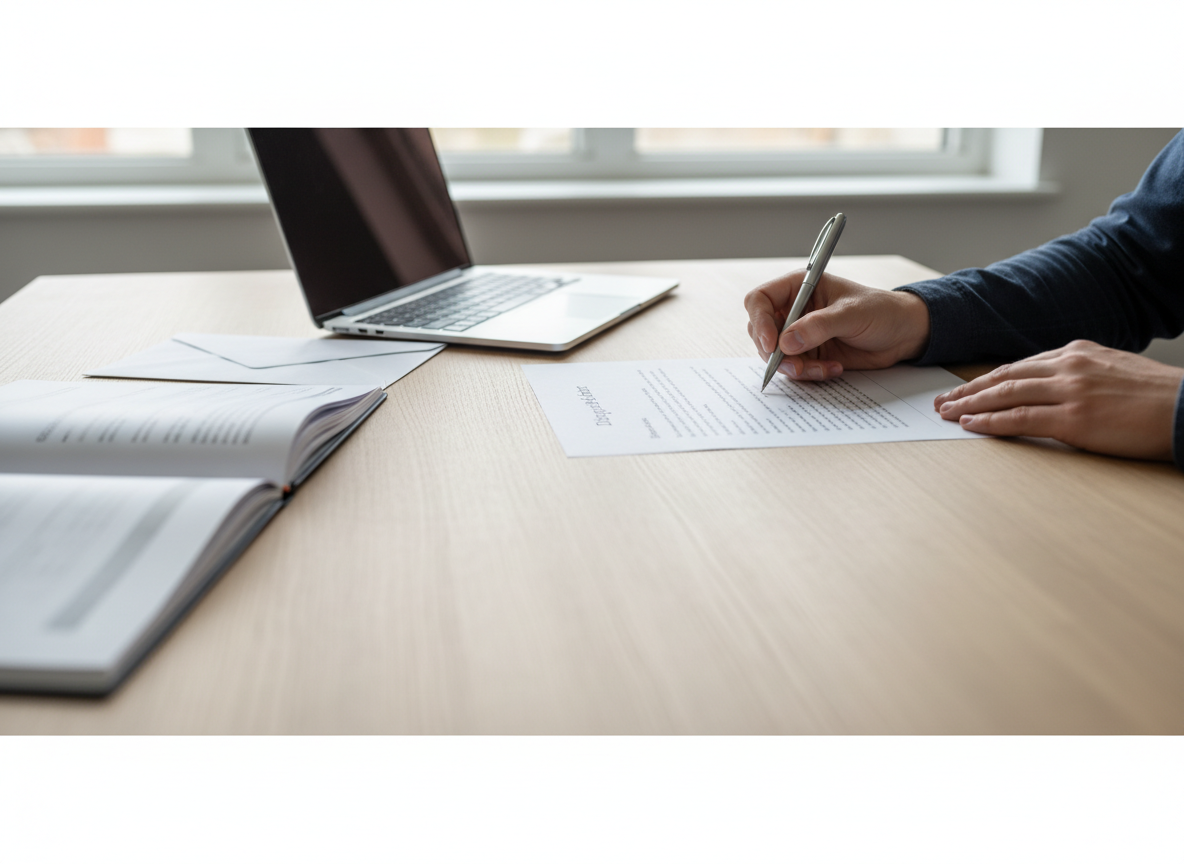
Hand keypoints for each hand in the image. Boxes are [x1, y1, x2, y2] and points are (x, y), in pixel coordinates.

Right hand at [744, 270, 930, 379]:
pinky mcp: (809, 354)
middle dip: (776, 353)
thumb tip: (786, 343)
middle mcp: (794, 310)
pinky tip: (833, 368)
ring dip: (795, 368)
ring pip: (776, 356)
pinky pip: (795, 369)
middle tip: (796, 365)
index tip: (772, 344)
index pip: (760, 300)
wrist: (902, 334)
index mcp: (799, 287)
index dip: (760, 322)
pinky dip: (810, 374)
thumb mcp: (851, 314)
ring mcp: (799, 334)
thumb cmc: (881, 311)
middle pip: (761, 332)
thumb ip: (818, 326)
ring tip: (822, 369)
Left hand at [935, 340, 1183, 460]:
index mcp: (1077, 352)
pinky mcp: (1074, 419)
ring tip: (947, 414)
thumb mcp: (1112, 372)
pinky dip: (991, 422)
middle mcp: (1069, 366)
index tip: (965, 389)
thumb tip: (1050, 389)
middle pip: (1004, 377)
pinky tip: (971, 425)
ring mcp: (1070, 391)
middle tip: (942, 402)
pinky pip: (1020, 418)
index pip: (1020, 366)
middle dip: (968, 391)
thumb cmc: (1154, 398)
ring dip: (970, 405)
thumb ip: (1079, 376)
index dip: (987, 379)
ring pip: (1006, 394)